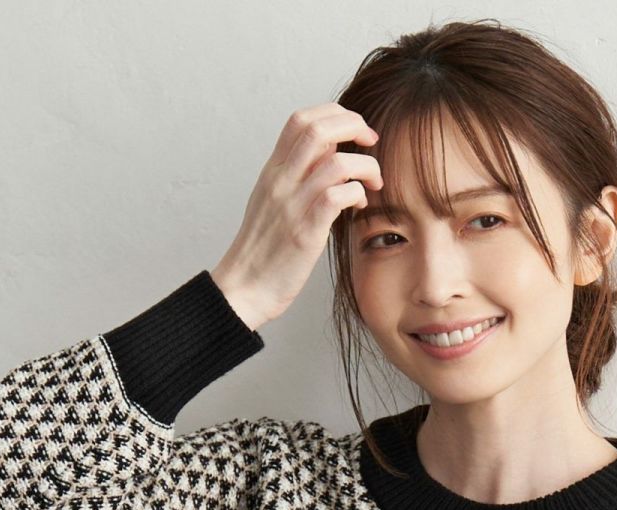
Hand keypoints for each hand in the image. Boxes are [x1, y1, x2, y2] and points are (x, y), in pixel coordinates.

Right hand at [210, 101, 382, 329]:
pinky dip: (357, 194)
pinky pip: (337, 197)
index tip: (354, 130)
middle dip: (354, 126)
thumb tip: (328, 156)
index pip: (301, 119)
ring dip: (365, 166)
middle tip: (370, 142)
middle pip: (318, 129)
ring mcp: (292, 206)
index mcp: (273, 171)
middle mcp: (281, 182)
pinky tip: (358, 206)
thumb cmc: (264, 250)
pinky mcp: (305, 233)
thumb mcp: (273, 202)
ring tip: (373, 182)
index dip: (334, 114)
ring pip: (336, 162)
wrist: (243, 288)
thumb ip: (297, 176)